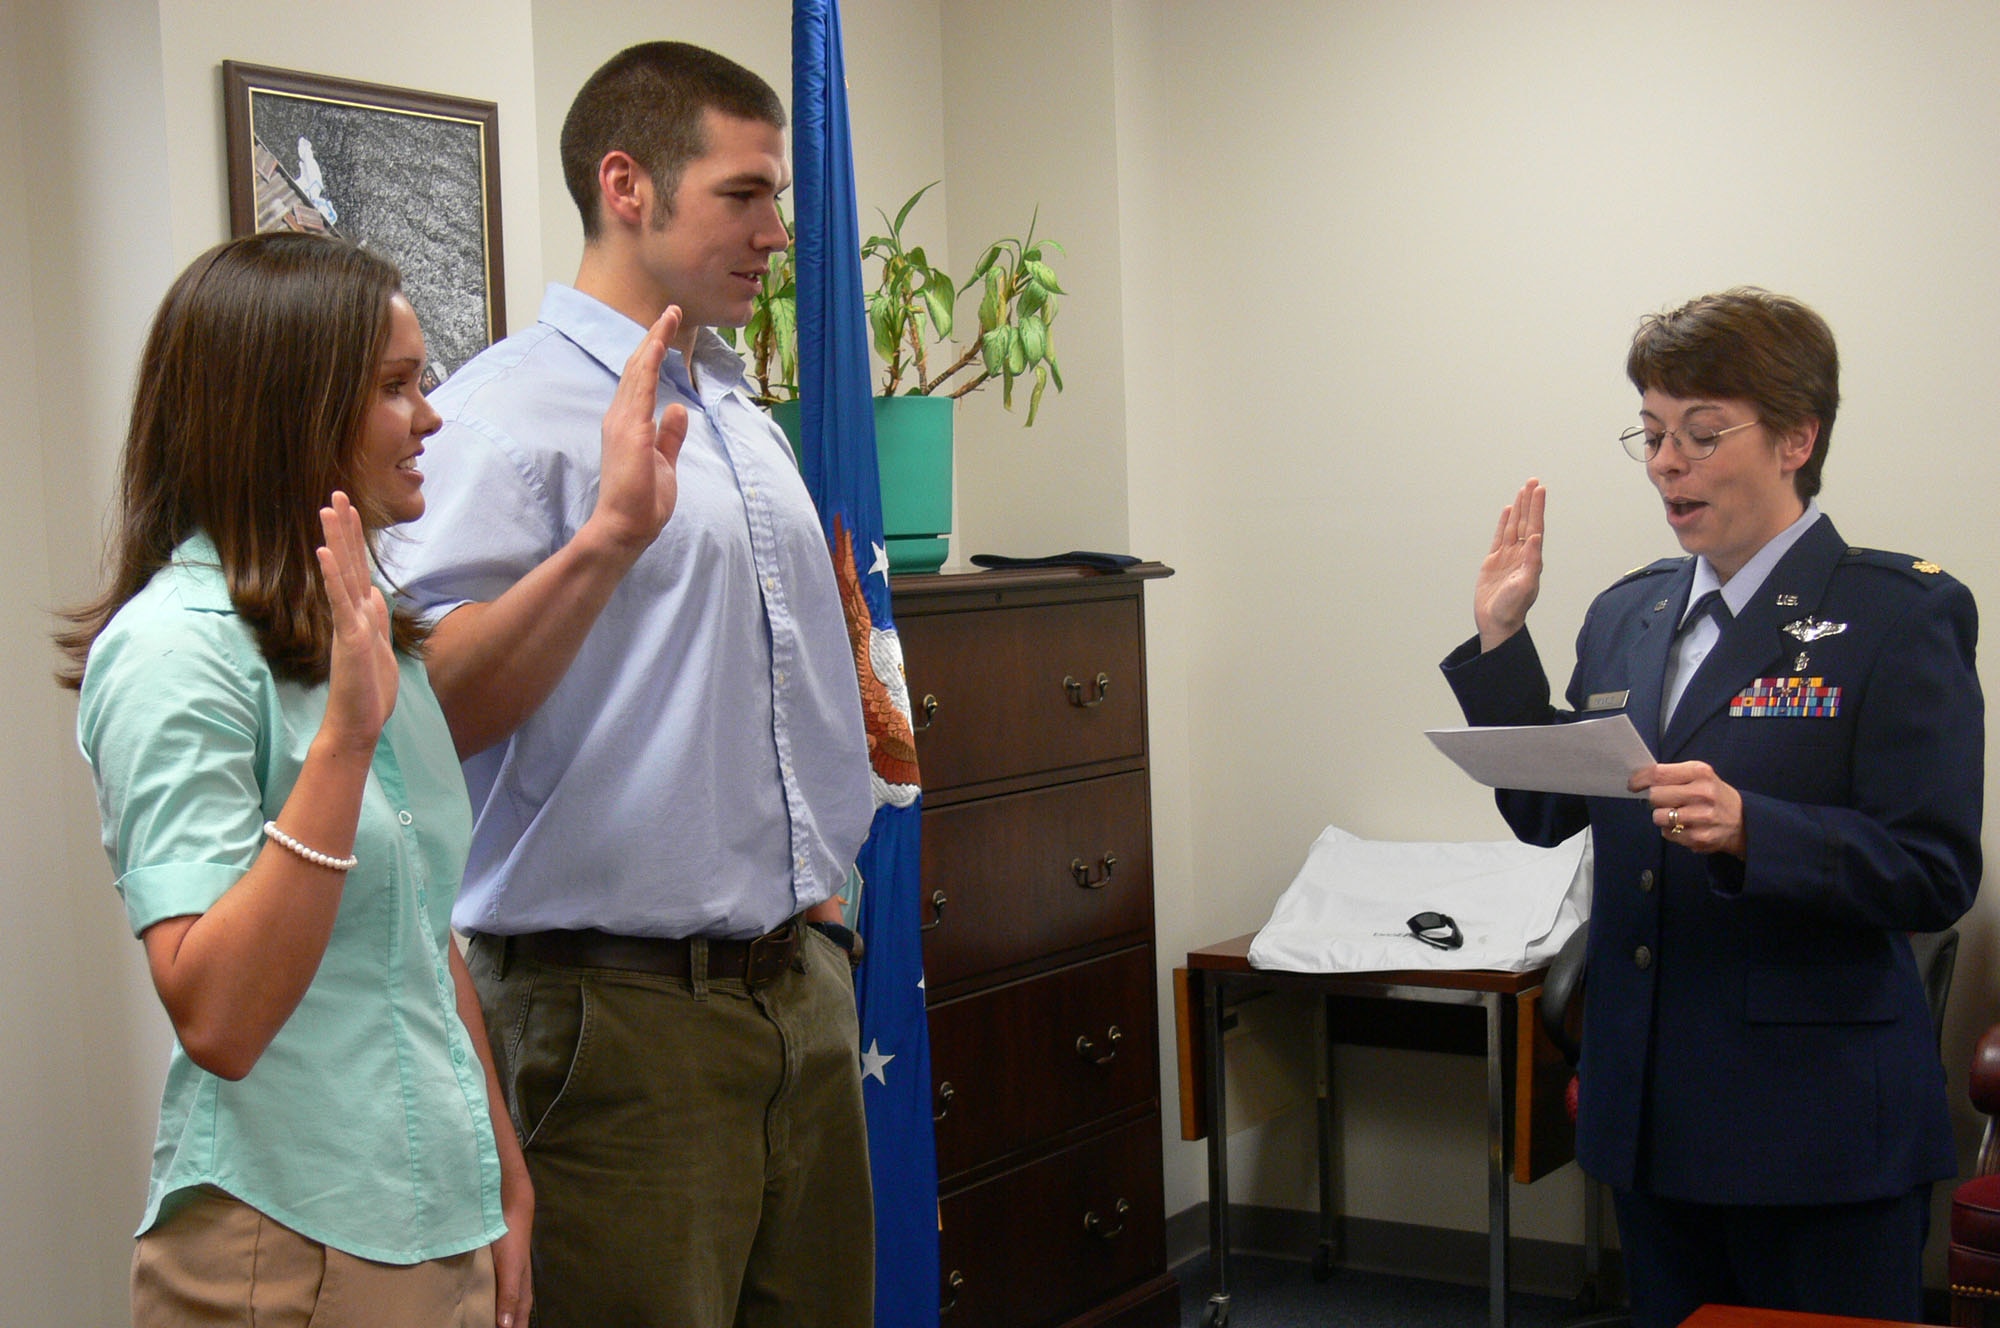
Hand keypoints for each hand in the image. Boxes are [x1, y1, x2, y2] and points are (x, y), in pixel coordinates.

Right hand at [316, 492, 396, 748]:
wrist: (358, 723)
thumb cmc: (368, 690)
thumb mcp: (379, 647)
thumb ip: (374, 620)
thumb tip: (374, 595)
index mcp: (360, 614)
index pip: (356, 568)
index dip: (353, 539)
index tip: (348, 508)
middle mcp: (351, 613)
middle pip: (346, 562)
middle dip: (343, 528)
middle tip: (336, 493)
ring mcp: (348, 623)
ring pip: (341, 575)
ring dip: (335, 542)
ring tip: (327, 510)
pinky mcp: (349, 638)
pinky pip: (339, 602)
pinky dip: (332, 578)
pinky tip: (323, 554)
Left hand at [492, 1175, 532, 1327]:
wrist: (508, 1205)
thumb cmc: (512, 1239)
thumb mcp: (511, 1269)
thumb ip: (509, 1295)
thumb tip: (506, 1327)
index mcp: (521, 1285)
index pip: (520, 1315)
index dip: (516, 1327)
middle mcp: (515, 1278)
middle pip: (514, 1307)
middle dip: (510, 1321)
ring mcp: (506, 1268)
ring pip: (504, 1295)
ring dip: (500, 1308)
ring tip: (492, 1318)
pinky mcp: (496, 1259)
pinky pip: (494, 1283)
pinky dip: (490, 1293)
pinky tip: (480, 1292)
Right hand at [589, 304, 689, 553]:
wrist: (626, 527)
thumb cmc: (642, 502)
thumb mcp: (663, 461)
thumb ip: (669, 434)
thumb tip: (678, 409)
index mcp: (628, 424)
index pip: (642, 381)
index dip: (654, 354)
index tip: (667, 333)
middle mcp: (621, 417)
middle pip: (639, 368)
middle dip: (655, 338)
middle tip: (671, 312)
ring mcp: (623, 422)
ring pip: (639, 371)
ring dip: (654, 341)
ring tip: (668, 316)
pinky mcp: (630, 430)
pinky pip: (641, 389)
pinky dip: (649, 364)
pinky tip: (658, 344)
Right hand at [1474, 478, 1544, 651]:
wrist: (1497, 622)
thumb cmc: (1513, 608)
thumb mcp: (1525, 585)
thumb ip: (1532, 561)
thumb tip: (1536, 538)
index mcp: (1531, 558)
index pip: (1535, 527)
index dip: (1537, 508)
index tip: (1539, 490)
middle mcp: (1521, 554)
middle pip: (1526, 522)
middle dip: (1530, 502)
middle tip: (1533, 481)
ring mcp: (1507, 557)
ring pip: (1514, 526)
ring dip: (1519, 508)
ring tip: (1523, 490)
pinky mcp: (1493, 562)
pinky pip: (1500, 537)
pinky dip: (1504, 523)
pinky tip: (1507, 511)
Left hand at [1631, 760, 1745, 856]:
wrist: (1744, 821)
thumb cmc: (1714, 795)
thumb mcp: (1700, 776)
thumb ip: (1672, 774)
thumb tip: (1639, 779)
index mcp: (1700, 773)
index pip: (1658, 773)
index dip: (1640, 779)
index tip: (1633, 784)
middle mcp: (1702, 793)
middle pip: (1655, 796)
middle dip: (1655, 799)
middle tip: (1665, 800)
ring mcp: (1701, 818)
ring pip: (1658, 817)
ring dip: (1662, 816)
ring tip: (1677, 814)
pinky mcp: (1699, 838)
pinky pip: (1667, 834)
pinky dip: (1671, 830)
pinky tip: (1686, 826)